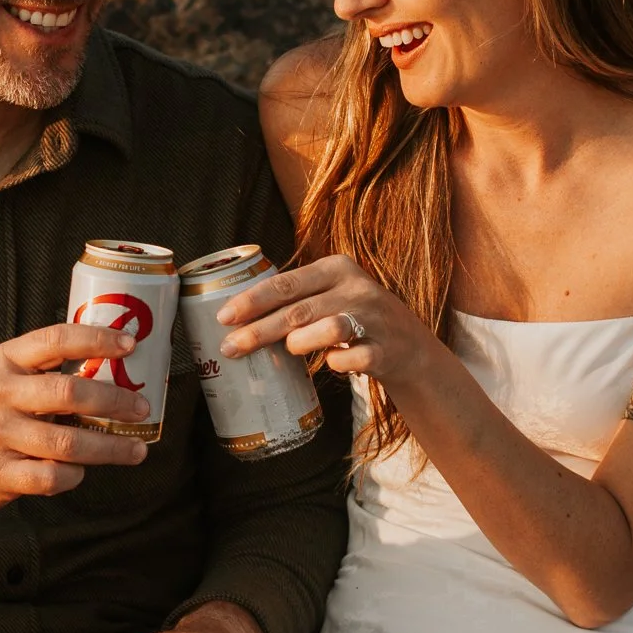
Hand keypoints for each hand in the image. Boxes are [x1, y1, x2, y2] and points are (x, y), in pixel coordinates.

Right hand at [0, 321, 151, 574]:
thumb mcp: (5, 379)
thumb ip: (46, 372)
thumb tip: (114, 369)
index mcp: (5, 361)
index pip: (55, 340)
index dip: (96, 340)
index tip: (130, 345)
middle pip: (69, 393)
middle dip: (114, 401)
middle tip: (141, 409)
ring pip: (67, 441)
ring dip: (109, 448)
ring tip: (134, 450)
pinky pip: (51, 477)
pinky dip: (74, 476)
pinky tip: (80, 472)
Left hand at [217, 254, 432, 393]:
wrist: (409, 345)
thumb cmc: (355, 317)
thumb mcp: (332, 293)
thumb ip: (296, 298)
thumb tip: (237, 319)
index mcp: (337, 268)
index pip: (286, 283)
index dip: (252, 300)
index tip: (224, 317)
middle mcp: (357, 288)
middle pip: (299, 310)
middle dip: (259, 330)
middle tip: (230, 348)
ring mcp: (374, 319)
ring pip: (328, 329)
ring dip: (299, 343)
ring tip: (286, 350)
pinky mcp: (385, 350)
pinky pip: (351, 359)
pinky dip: (335, 364)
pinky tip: (331, 364)